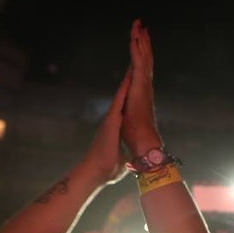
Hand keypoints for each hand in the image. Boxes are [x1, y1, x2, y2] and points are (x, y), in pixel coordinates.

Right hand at [81, 65, 129, 185]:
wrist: (97, 172)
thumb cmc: (108, 168)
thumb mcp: (120, 157)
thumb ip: (124, 154)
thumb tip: (127, 159)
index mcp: (116, 125)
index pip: (126, 104)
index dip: (131, 90)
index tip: (136, 77)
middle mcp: (113, 118)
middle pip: (123, 94)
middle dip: (129, 77)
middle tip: (135, 60)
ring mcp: (111, 118)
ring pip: (121, 94)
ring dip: (127, 79)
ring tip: (133, 62)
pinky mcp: (111, 121)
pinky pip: (119, 102)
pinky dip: (124, 90)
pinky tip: (129, 78)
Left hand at [120, 19, 162, 155]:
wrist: (142, 142)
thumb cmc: (136, 136)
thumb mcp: (129, 122)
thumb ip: (131, 116)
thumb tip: (131, 119)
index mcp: (140, 92)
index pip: (140, 69)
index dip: (141, 54)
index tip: (141, 41)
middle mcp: (144, 86)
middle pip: (144, 58)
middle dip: (143, 42)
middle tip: (142, 25)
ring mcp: (143, 85)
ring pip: (142, 57)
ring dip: (141, 40)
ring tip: (140, 25)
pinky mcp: (139, 86)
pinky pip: (137, 63)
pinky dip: (136, 50)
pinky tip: (135, 38)